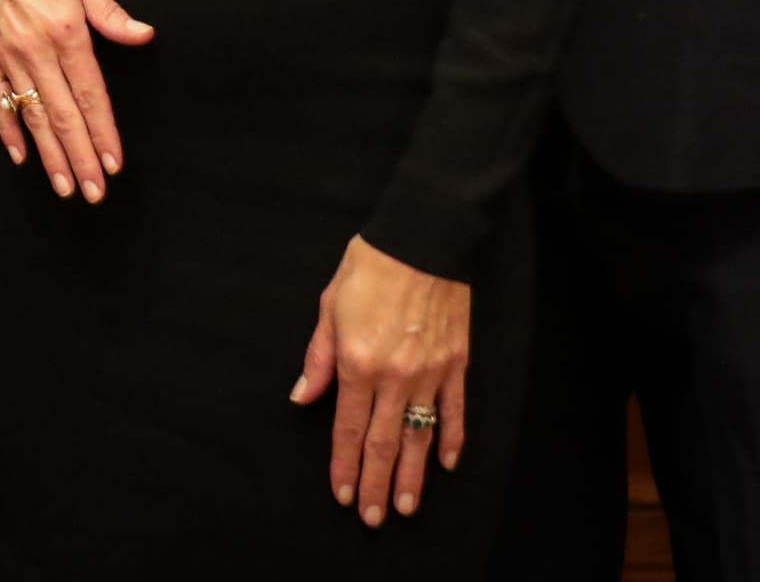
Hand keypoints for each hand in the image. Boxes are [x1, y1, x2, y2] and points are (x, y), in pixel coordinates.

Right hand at [0, 0, 152, 201]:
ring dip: (49, 155)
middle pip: (63, 114)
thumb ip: (108, 11)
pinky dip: (8, 128)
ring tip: (64, 186)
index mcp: (64, 28)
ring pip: (32, 114)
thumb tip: (142, 35)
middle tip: (93, 193)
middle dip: (80, 158)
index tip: (113, 163)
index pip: (90, 94)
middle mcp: (34, 47)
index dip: (103, 132)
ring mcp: (6, 52)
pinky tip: (20, 154)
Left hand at [291, 235, 469, 526]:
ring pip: (418, 437)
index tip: (342, 494)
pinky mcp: (456, 366)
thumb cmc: (368, 269)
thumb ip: (318, 359)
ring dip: (412, 476)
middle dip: (376, 483)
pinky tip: (445, 464)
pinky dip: (451, 440)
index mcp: (356, 363)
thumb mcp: (328, 308)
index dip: (343, 464)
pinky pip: (454, 412)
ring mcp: (429, 374)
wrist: (421, 241)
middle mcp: (393, 377)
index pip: (347, 428)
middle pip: (382, 443)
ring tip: (408, 507)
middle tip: (374, 518)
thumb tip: (302, 397)